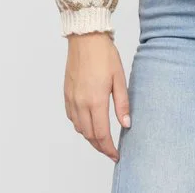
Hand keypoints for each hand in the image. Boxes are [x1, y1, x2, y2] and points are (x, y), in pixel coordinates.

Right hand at [64, 31, 130, 162]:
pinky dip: (80, 125)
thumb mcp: (119, 78)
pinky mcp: (67, 93)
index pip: (101, 134)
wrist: (86, 38)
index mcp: (96, 100)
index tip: (116, 155)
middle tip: (111, 150)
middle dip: (100, 146)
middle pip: (89, 135)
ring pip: (79, 128)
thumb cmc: (105, 55)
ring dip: (90, 137)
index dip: (109, 148)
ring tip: (102, 138)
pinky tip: (89, 122)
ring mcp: (72, 99)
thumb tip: (126, 124)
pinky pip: (72, 117)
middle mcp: (81, 103)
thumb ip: (122, 103)